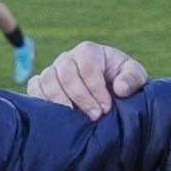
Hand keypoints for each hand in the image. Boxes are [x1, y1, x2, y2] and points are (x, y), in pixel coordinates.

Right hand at [23, 41, 147, 118]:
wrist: (107, 90)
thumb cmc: (121, 80)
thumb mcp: (135, 75)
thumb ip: (132, 77)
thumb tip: (120, 88)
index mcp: (89, 51)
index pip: (87, 67)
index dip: (96, 89)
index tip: (106, 108)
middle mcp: (67, 58)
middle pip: (66, 74)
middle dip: (81, 97)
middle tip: (94, 116)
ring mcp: (52, 70)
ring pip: (48, 80)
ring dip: (60, 101)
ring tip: (74, 119)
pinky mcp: (42, 82)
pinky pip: (34, 87)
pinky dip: (40, 99)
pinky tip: (55, 115)